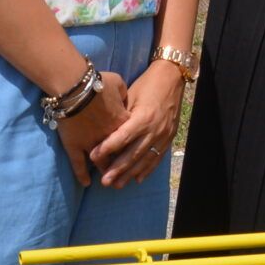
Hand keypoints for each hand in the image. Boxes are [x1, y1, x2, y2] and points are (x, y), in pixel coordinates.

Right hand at [55, 72, 130, 188]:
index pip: (132, 138)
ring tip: (109, 180)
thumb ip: (123, 92)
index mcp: (122, 123)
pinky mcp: (74, 146)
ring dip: (106, 172)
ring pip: (101, 163)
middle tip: (124, 173)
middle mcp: (109, 138)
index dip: (133, 144)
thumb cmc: (96, 82)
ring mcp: (91, 144)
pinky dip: (82, 175)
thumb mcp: (117, 82)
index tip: (134, 150)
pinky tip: (86, 183)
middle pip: (120, 155)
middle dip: (123, 165)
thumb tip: (125, 97)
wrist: (74, 87)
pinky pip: (78, 165)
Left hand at [88, 60, 185, 188]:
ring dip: (130, 174)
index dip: (107, 148)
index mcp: (143, 117)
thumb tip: (104, 132)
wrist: (172, 78)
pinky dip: (147, 169)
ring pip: (145, 159)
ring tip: (118, 185)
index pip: (122, 137)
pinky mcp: (168, 138)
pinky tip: (138, 179)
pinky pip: (157, 157)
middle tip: (104, 182)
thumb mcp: (131, 96)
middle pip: (133, 153)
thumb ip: (121, 116)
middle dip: (118, 169)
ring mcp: (163, 135)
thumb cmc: (147, 84)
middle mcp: (153, 129)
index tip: (93, 157)